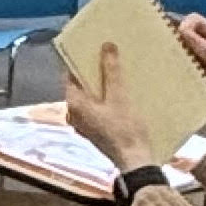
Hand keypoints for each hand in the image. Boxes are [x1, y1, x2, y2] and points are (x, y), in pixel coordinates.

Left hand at [62, 43, 160, 172]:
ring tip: (115, 67)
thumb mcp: (119, 96)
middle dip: (92, 69)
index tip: (90, 44)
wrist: (135, 161)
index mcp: (74, 104)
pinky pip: (96, 107)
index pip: (69, 74)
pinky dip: (104, 96)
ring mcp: (84, 124)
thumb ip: (111, 70)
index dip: (78, 58)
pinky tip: (120, 89)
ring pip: (89, 96)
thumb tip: (106, 45)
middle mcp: (74, 114)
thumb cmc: (125, 129)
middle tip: (106, 52)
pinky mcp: (96, 130)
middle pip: (80, 85)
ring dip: (100, 83)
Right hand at [171, 12, 205, 130]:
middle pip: (182, 32)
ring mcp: (198, 60)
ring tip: (166, 64)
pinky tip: (169, 76)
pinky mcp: (190, 74)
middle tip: (167, 53)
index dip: (183, 25)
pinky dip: (170, 66)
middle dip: (173, 38)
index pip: (195, 21)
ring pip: (177, 48)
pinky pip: (176, 64)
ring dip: (170, 53)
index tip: (174, 39)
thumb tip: (185, 32)